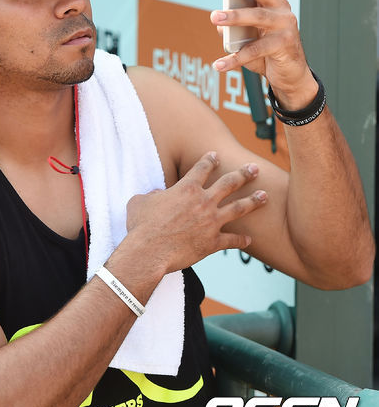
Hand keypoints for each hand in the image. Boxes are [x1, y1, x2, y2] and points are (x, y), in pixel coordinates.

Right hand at [125, 151, 266, 273]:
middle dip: (244, 174)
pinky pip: (232, 240)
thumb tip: (157, 195)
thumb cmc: (141, 225)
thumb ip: (152, 195)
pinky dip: (241, 241)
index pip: (202, 168)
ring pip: (238, 208)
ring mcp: (211, 222)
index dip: (210, 160)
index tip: (216, 155)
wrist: (150, 251)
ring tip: (265, 196)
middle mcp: (203, 201)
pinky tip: (249, 240)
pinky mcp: (213, 242)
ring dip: (253, 201)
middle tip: (254, 169)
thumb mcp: (140, 201)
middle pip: (229, 183)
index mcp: (187, 188)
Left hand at [210, 0, 317, 109]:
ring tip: (214, 17)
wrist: (289, 75)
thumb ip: (232, 24)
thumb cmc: (266, 49)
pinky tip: (218, 63)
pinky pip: (254, 51)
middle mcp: (281, 7)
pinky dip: (234, 59)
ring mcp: (285, 25)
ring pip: (257, 17)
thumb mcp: (246, 33)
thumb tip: (218, 21)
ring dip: (234, 17)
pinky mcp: (283, 45)